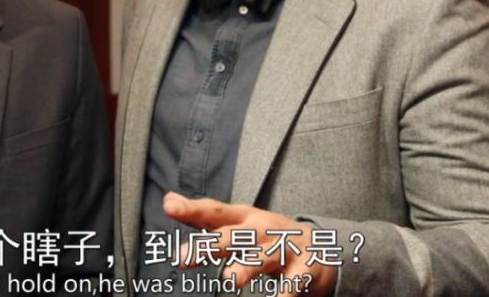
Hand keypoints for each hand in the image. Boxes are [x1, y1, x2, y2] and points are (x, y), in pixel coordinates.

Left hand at [163, 192, 335, 296]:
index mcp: (243, 219)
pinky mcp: (305, 268)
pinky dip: (285, 292)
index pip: (214, 212)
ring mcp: (284, 247)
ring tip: (230, 279)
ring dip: (248, 267)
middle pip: (234, 236)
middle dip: (210, 245)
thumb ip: (204, 216)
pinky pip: (293, 282)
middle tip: (183, 258)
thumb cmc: (268, 236)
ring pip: (263, 257)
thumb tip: (168, 200)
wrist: (320, 247)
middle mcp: (262, 230)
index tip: (169, 206)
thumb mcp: (238, 224)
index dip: (192, 209)